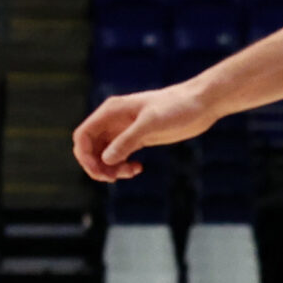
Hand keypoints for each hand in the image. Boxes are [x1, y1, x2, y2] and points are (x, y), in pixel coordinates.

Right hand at [71, 84, 217, 180]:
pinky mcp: (137, 138)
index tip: (99, 172)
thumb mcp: (151, 124)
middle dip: (97, 165)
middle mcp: (113, 120)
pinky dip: (122, 166)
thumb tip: (106, 159)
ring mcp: (124, 130)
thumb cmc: (176, 108)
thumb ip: (127, 141)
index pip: (84, 135)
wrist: (199, 104)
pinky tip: (138, 168)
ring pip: (104, 153)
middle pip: (90, 147)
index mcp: (111, 111)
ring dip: (110, 168)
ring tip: (130, 173)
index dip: (84, 155)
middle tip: (114, 178)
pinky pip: (119, 155)